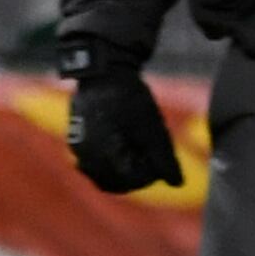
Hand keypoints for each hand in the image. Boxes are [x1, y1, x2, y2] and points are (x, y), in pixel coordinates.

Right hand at [61, 45, 183, 194]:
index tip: (161, 162)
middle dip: (137, 177)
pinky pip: (93, 167)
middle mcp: (86, 157)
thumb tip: (178, 183)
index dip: (150, 175)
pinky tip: (126, 150)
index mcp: (104, 153)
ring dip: (123, 174)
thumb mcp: (153, 127)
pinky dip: (111, 166)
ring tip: (140, 154)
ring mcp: (78, 151)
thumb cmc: (131, 98)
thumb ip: (165, 158)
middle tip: (153, 160)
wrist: (104, 72)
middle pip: (116, 183)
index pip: (130, 180)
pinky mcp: (76, 144)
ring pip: (103, 178)